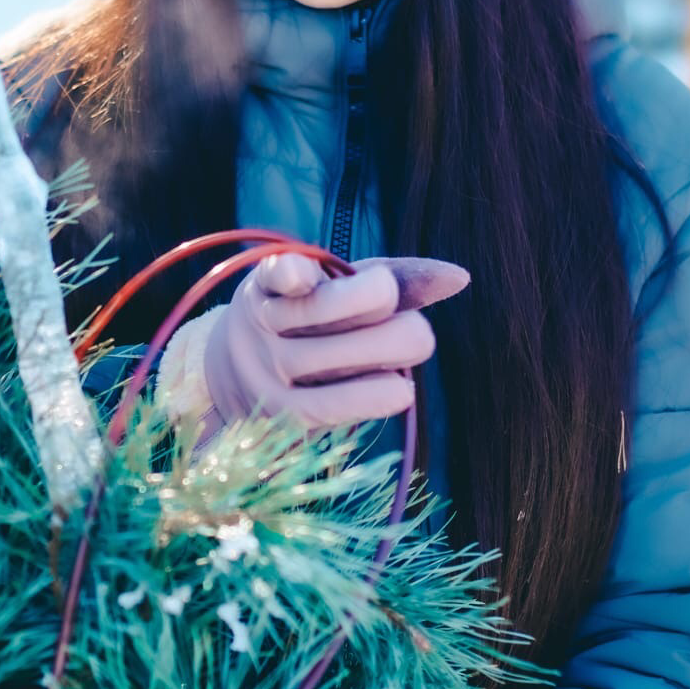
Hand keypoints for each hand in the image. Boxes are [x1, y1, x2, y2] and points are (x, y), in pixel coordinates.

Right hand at [202, 252, 468, 434]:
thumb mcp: (331, 288)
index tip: (367, 286)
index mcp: (269, 282)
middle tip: (409, 324)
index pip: (289, 271)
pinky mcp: (282, 416)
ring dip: (396, 350)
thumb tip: (459, 277)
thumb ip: (392, 276)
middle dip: (388, 308)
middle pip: (336, 309)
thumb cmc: (304, 321)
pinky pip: (335, 406)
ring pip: (343, 356)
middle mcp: (262, 325)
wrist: (230, 379)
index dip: (317, 275)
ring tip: (413, 347)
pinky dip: (375, 396)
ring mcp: (267, 373)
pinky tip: (401, 391)